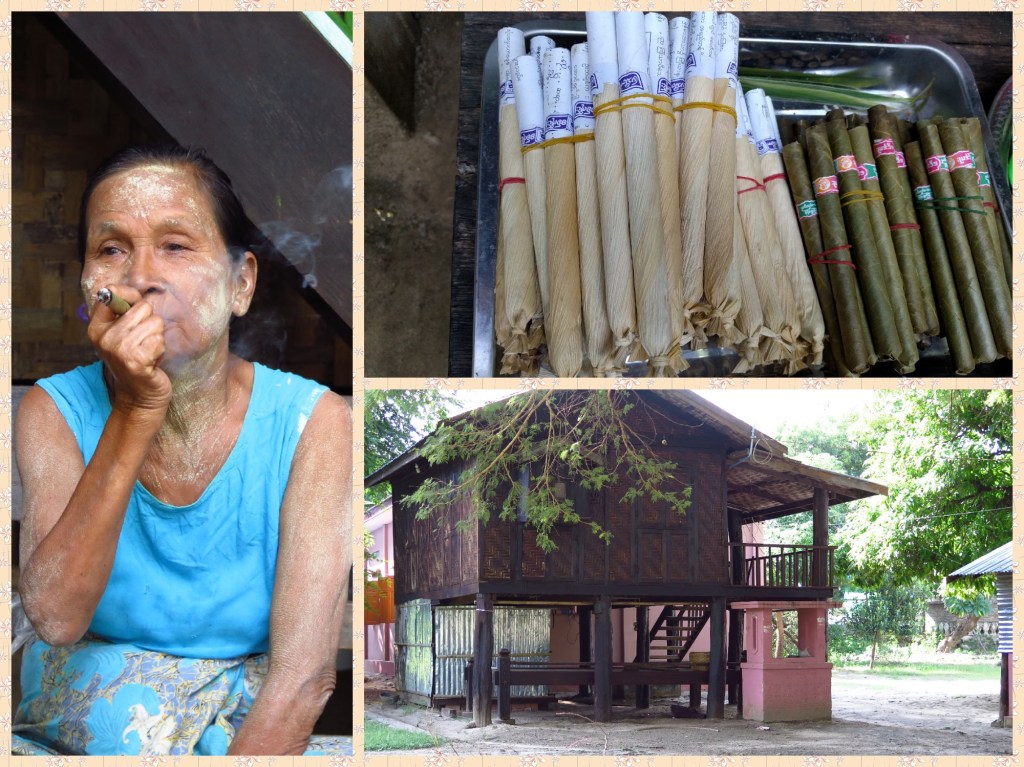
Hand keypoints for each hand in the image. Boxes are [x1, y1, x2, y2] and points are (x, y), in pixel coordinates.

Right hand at [88, 285, 171, 416]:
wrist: (139, 395)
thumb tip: (133, 290)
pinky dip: (160, 349)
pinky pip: (159, 340)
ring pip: (154, 323)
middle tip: (144, 341)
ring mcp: (118, 349)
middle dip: (151, 322)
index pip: (112, 292)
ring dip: (157, 337)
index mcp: (96, 327)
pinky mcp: (135, 361)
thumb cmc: (136, 359)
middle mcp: (103, 337)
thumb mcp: (122, 334)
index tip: (137, 307)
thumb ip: (124, 312)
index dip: (131, 295)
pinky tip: (152, 361)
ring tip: (148, 351)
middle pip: (142, 308)